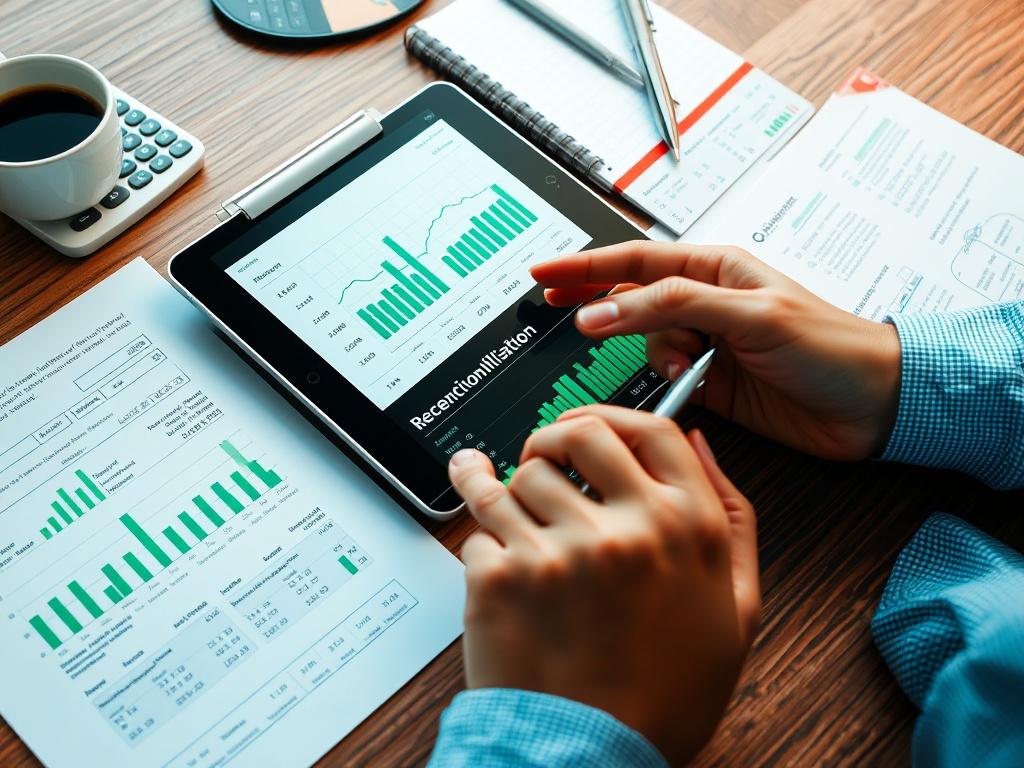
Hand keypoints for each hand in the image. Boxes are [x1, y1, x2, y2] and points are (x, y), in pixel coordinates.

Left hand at [449, 406, 758, 764]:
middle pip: (578, 433)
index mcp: (686, 527)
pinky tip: (492, 552)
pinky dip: (482, 541)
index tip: (588, 427)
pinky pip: (477, 526)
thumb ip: (731, 516)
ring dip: (516, 495)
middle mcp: (626, 529)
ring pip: (519, 477)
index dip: (612, 416)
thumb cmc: (663, 692)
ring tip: (523, 529)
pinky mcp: (501, 577)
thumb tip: (699, 444)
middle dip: (554, 439)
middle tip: (544, 460)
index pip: (649, 427)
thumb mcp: (737, 608)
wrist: (594, 756)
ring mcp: (559, 551)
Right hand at [530, 241, 902, 459]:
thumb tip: (604, 312)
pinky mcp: (710, 384)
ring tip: (689, 370)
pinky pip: (665, 379)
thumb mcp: (749, 313)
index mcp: (715, 269)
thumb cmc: (830, 344)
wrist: (873, 405)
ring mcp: (706, 344)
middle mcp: (706, 303)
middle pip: (630, 298)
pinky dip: (664, 386)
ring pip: (645, 344)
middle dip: (594, 303)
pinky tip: (687, 387)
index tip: (543, 273)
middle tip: (550, 305)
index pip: (634, 260)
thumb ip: (672, 308)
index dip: (585, 266)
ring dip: (653, 357)